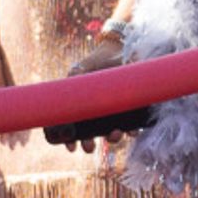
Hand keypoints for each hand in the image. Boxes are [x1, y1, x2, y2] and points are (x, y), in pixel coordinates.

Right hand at [43, 31, 152, 147]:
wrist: (118, 50)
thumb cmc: (96, 61)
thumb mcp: (80, 70)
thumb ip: (72, 79)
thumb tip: (65, 93)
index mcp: (84, 109)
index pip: (75, 130)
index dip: (72, 141)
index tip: (71, 148)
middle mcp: (99, 114)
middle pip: (94, 135)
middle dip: (90, 144)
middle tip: (89, 147)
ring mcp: (115, 113)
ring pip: (113, 132)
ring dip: (113, 138)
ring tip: (114, 135)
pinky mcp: (132, 109)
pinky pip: (133, 124)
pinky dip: (132, 130)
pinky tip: (131, 131)